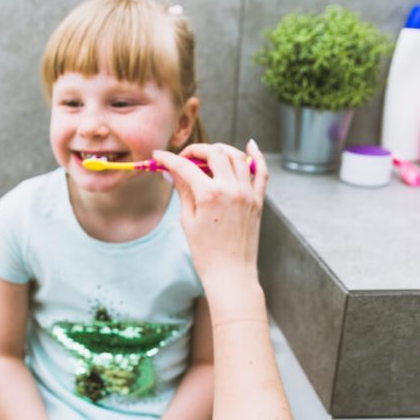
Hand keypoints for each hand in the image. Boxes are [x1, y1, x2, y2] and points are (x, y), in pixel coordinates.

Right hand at [153, 140, 267, 284]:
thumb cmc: (206, 253)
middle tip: (184, 157)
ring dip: (221, 149)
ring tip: (208, 155)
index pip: (185, 166)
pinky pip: (261, 172)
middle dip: (196, 150)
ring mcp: (247, 193)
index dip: (168, 159)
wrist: (231, 274)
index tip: (158, 156)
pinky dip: (256, 156)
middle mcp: (231, 189)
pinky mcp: (258, 201)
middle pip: (214, 153)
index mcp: (210, 195)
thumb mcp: (188, 220)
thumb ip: (184, 191)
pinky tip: (250, 145)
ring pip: (237, 156)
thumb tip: (174, 172)